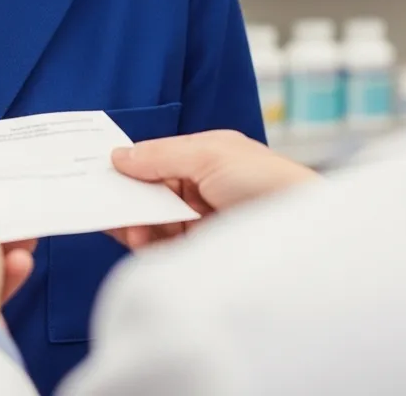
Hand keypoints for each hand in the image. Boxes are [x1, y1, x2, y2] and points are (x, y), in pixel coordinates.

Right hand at [110, 130, 318, 249]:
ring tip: (125, 223)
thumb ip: (160, 155)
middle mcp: (201, 188)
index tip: (99, 169)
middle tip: (103, 199)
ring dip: (133, 219)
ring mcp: (201, 222)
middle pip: (151, 191)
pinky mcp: (200, 253)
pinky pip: (161, 246)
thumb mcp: (209, 154)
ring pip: (152, 220)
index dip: (130, 164)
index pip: (157, 160)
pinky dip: (144, 241)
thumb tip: (118, 156)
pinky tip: (137, 236)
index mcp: (205, 158)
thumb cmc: (267, 182)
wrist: (306, 235)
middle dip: (127, 195)